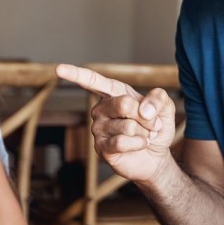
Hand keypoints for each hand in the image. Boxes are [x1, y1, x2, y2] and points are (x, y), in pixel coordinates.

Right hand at [55, 64, 176, 183]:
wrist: (156, 155)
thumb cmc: (155, 126)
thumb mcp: (165, 106)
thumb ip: (158, 98)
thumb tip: (143, 110)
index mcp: (113, 93)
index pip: (92, 80)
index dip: (75, 74)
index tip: (58, 68)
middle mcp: (100, 109)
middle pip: (123, 103)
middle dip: (145, 116)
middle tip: (150, 124)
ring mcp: (98, 129)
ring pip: (127, 125)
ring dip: (144, 132)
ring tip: (143, 135)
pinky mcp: (101, 148)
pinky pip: (123, 142)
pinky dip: (139, 144)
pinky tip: (139, 145)